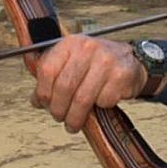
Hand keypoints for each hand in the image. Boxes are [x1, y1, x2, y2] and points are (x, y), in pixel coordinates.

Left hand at [30, 35, 144, 132]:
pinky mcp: (121, 75)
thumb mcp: (72, 61)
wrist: (130, 60)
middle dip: (59, 109)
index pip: (47, 70)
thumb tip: (36, 100)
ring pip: (83, 99)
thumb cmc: (96, 64)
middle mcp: (88, 48)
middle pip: (64, 87)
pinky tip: (99, 105)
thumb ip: (53, 77)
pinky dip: (99, 109)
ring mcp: (106, 61)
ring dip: (75, 117)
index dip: (43, 92)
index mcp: (70, 43)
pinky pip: (103, 101)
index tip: (44, 104)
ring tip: (73, 124)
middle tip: (60, 118)